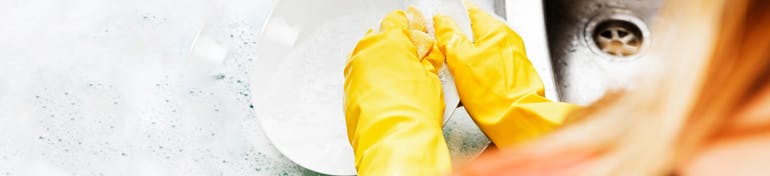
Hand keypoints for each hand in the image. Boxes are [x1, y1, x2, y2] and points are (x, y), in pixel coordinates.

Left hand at [344, 7, 450, 174]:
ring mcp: (353, 70)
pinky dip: (371, 80)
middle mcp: (366, 51)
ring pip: (366, 57)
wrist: (394, 142)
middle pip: (378, 36)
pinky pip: (360, 76)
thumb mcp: (432, 80)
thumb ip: (427, 60)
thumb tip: (427, 55)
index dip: (409, 27)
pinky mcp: (346, 90)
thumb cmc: (413, 113)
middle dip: (393, 46)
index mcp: (389, 40)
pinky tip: (386, 94)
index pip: (396, 20)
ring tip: (399, 82)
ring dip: (380, 63)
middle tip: (411, 62)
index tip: (415, 36)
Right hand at [433, 2, 578, 147]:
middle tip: (443, 53)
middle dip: (457, 41)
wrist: (517, 120)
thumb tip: (442, 21)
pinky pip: (488, 66)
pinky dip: (476, 71)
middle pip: (475, 32)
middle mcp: (507, 40)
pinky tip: (468, 85)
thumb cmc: (494, 94)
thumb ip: (450, 36)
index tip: (438, 27)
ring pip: (481, 50)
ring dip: (465, 58)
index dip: (450, 17)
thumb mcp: (461, 60)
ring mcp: (511, 57)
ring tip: (455, 73)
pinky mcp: (511, 74)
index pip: (469, 11)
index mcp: (495, 30)